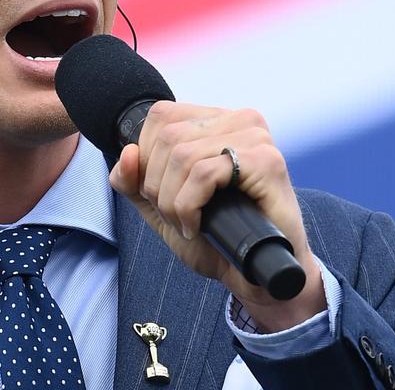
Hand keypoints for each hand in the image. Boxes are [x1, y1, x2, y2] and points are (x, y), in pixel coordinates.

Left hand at [108, 101, 325, 331]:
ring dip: (172, 201)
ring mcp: (256, 138)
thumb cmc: (216, 240)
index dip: (147, 160)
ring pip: (183, 156)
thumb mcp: (161, 207)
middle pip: (168, 137)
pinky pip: (205, 173)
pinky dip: (189, 206)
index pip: (161, 116)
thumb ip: (134, 181)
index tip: (161, 195)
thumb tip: (127, 152)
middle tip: (175, 217)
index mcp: (217, 121)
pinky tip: (198, 226)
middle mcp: (239, 120)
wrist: (256, 278)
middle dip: (157, 186)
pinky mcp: (267, 161)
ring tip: (187, 225)